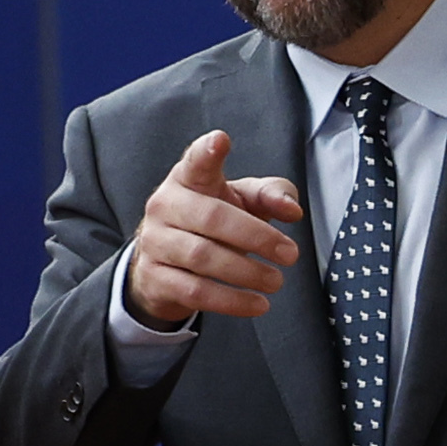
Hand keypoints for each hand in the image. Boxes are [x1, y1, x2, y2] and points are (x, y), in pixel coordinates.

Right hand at [126, 131, 303, 326]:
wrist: (166, 262)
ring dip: (246, 272)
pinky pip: (195, 291)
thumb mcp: (242, 200)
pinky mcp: (154, 277)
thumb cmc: (212, 220)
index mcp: (187, 179)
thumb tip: (291, 210)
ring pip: (203, 257)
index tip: (220, 141)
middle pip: (211, 217)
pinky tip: (257, 304)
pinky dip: (231, 301)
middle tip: (290, 254)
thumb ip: (272, 195)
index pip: (195, 161)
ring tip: (276, 281)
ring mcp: (155, 242)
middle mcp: (164, 206)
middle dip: (255, 237)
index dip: (207, 152)